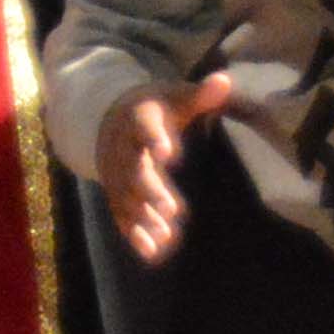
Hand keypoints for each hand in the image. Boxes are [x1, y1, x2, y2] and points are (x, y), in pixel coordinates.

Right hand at [98, 73, 236, 263]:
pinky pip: (121, 215)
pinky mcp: (115, 194)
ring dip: (144, 218)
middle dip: (149, 190)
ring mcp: (115, 174)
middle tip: (170, 208)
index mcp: (137, 119)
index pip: (144, 128)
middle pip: (132, 170)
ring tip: (166, 237)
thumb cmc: (152, 109)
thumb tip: (226, 81)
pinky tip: (152, 252)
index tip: (169, 153)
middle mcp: (121, 148)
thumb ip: (199, 94)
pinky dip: (135, 233)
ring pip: (126, 198)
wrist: (107, 120)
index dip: (154, 139)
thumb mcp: (173, 97)